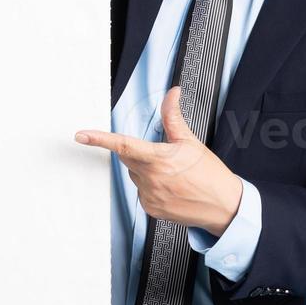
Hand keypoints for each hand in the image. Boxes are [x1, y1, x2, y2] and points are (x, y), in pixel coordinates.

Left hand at [75, 85, 243, 235]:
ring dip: (146, 169)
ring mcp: (149, 197)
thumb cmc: (210, 175)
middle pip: (129, 158)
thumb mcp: (191, 142)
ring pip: (135, 175)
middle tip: (162, 153)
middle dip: (138, 151)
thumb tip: (172, 95)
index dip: (100, 139)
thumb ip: (173, 118)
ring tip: (173, 173)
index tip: (82, 135)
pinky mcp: (151, 209)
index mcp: (159, 160)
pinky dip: (151, 185)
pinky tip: (171, 186)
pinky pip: (142, 192)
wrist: (224, 206)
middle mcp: (150, 180)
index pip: (123, 145)